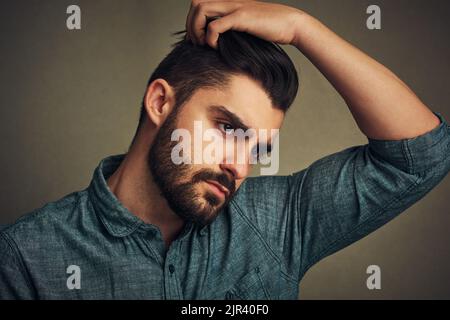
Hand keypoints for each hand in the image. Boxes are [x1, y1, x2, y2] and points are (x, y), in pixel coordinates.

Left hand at [185, 0, 303, 48]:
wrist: (292, 24)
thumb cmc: (271, 29)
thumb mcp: (247, 27)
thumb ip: (232, 29)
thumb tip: (219, 43)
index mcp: (229, 4)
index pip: (200, 4)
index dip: (192, 21)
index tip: (196, 39)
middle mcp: (230, 2)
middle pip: (196, 4)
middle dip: (190, 24)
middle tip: (196, 43)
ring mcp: (235, 8)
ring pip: (201, 9)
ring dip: (196, 29)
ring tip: (203, 44)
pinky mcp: (242, 18)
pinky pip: (216, 25)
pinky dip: (210, 37)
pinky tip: (216, 47)